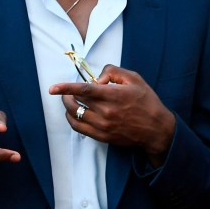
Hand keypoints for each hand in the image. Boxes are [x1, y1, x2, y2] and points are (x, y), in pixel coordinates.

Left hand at [49, 65, 175, 164]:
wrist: (157, 129)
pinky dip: (72, 119)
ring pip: (74, 116)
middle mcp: (106, 112)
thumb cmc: (146, 101)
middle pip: (75, 102)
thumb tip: (95, 78)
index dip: (66, 88)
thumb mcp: (134, 78)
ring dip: (68, 107)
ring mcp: (103, 126)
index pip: (84, 90)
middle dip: (67, 95)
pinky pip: (78, 128)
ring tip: (69, 101)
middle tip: (67, 91)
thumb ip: (112, 72)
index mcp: (113, 96)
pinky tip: (74, 113)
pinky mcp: (102, 136)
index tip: (52, 88)